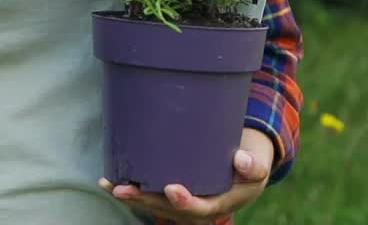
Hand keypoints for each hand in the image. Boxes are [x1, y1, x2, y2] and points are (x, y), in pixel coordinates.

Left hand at [99, 129, 273, 223]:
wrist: (244, 169)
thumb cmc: (250, 164)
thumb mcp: (259, 164)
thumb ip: (253, 165)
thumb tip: (241, 159)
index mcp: (220, 204)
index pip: (200, 208)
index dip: (185, 201)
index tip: (171, 189)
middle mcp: (197, 208)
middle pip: (167, 209)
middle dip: (143, 200)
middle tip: (122, 189)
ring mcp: (182, 203)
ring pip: (154, 204)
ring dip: (130, 196)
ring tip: (108, 184)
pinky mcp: (171, 193)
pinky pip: (150, 194)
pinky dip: (131, 188)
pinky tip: (110, 179)